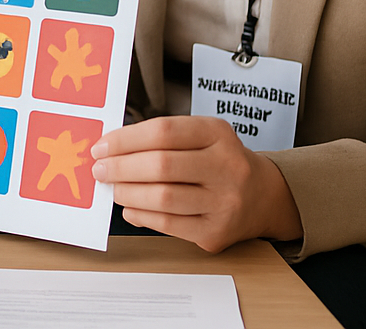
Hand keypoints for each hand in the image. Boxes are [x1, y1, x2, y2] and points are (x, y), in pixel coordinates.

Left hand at [92, 115, 302, 251]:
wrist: (264, 196)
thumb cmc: (221, 161)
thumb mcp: (202, 135)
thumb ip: (162, 138)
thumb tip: (112, 150)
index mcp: (218, 134)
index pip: (163, 132)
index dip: (125, 140)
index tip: (102, 146)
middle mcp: (226, 167)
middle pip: (161, 165)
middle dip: (121, 168)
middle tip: (101, 169)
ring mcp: (224, 202)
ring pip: (163, 198)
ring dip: (128, 193)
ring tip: (114, 188)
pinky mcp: (216, 232)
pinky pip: (169, 224)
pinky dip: (142, 216)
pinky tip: (130, 209)